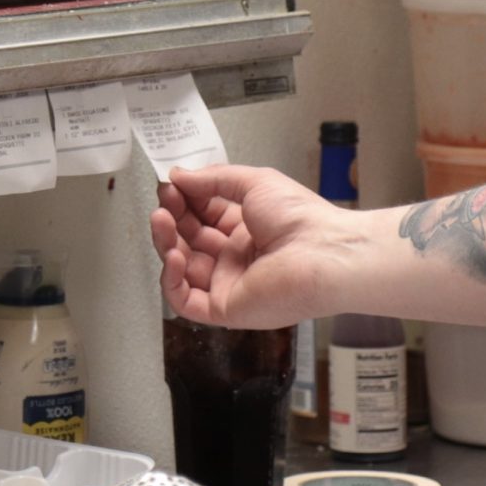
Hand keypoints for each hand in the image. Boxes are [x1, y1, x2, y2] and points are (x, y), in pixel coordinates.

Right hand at [150, 164, 340, 328]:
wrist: (323, 253)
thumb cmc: (302, 219)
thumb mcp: (255, 183)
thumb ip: (213, 179)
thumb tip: (179, 176)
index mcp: (245, 230)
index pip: (201, 217)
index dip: (183, 201)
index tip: (170, 185)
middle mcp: (235, 258)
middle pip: (188, 241)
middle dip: (171, 219)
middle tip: (164, 200)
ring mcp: (228, 284)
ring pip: (182, 269)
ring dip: (166, 244)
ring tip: (161, 220)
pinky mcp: (225, 308)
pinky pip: (185, 300)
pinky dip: (171, 279)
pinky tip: (173, 255)